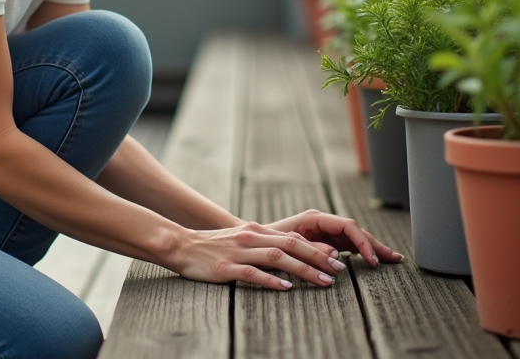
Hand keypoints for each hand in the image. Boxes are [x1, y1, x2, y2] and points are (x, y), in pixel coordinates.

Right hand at [163, 221, 350, 290]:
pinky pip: (253, 273)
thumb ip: (263, 244)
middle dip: (318, 258)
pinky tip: (287, 288)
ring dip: (303, 270)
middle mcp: (250, 238)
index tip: (336, 259)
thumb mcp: (241, 239)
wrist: (181, 245)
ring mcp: (238, 252)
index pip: (293, 237)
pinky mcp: (226, 268)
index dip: (317, 248)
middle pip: (291, 245)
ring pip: (277, 258)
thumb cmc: (213, 246)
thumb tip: (290, 254)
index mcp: (256, 231)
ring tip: (322, 281)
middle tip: (338, 271)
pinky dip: (272, 280)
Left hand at [264, 210, 401, 267]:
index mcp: (315, 218)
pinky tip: (374, 261)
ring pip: (355, 238)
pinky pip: (349, 246)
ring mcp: (325, 231)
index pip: (348, 226)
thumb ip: (311, 248)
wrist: (253, 240)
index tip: (372, 259)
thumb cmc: (268, 241)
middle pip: (356, 231)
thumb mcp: (287, 244)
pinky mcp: (325, 241)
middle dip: (375, 244)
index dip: (363, 242)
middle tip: (395, 259)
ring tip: (392, 259)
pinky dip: (362, 253)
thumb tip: (336, 256)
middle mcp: (323, 222)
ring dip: (373, 249)